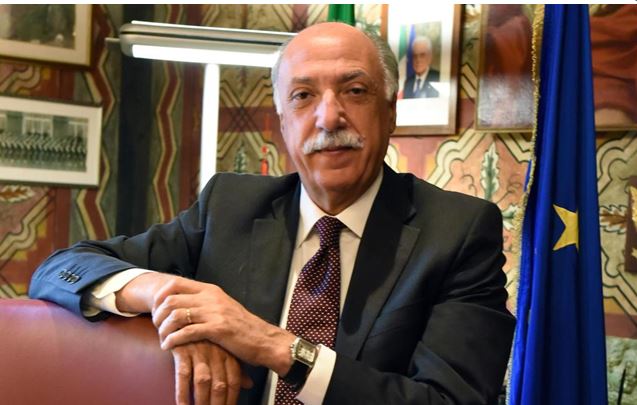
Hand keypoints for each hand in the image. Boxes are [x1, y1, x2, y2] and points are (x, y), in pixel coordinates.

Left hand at [150, 277, 294, 375]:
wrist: (263, 340)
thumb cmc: (241, 326)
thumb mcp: (223, 307)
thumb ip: (205, 302)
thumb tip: (183, 302)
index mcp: (211, 290)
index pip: (175, 284)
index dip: (160, 296)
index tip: (155, 309)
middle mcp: (211, 298)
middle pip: (171, 300)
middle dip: (158, 315)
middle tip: (156, 327)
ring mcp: (214, 313)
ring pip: (176, 316)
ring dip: (163, 329)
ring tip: (162, 338)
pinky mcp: (217, 329)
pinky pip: (186, 332)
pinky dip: (172, 340)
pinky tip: (168, 347)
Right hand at [171, 341, 252, 404]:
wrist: (185, 314)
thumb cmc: (205, 337)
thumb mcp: (223, 349)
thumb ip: (236, 367)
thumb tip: (249, 385)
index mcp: (228, 353)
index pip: (234, 381)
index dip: (232, 399)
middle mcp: (216, 353)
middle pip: (220, 384)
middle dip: (218, 404)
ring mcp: (199, 351)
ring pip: (203, 382)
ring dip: (201, 402)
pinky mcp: (182, 350)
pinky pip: (183, 375)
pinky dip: (182, 392)